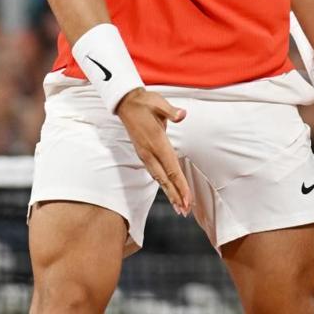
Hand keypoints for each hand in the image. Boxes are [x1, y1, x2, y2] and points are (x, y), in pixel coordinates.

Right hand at [117, 88, 192, 214]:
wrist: (126, 103)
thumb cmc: (145, 102)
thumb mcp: (159, 103)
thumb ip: (171, 111)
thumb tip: (182, 114)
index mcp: (156, 142)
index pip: (171, 167)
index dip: (180, 184)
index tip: (187, 198)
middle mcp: (149, 152)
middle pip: (165, 178)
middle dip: (175, 195)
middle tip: (185, 211)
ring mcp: (145, 154)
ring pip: (159, 178)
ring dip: (169, 192)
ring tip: (179, 207)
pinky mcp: (143, 153)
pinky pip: (155, 172)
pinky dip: (163, 183)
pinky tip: (169, 190)